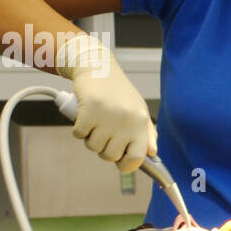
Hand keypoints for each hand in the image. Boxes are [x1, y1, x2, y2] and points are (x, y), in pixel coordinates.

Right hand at [59, 38, 154, 173]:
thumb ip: (147, 133)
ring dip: (90, 139)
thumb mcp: (138, 109)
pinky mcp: (89, 109)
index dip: (127, 165)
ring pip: (93, 147)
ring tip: (95, 123)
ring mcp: (108, 115)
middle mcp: (127, 120)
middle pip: (111, 156)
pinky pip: (79, 134)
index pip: (138, 157)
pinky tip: (84, 117)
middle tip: (103, 135)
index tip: (120, 163)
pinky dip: (78, 129)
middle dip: (103, 150)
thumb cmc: (118, 91)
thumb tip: (152, 154)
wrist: (97, 65)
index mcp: (141, 122)